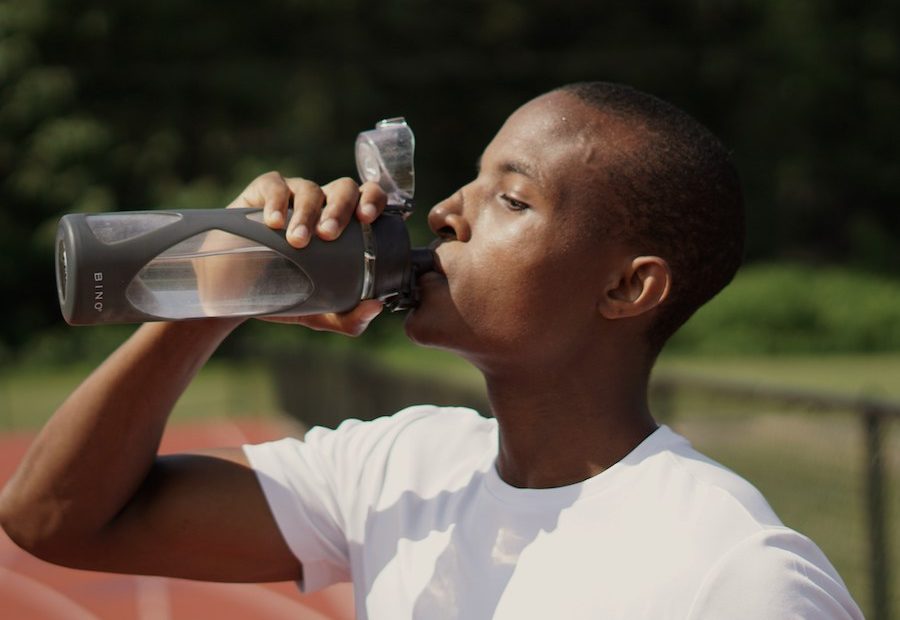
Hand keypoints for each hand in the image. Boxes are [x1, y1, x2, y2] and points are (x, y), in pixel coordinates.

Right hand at [224, 171, 387, 334]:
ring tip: (297, 240)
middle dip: (340, 209)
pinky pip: (275, 186)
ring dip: (307, 214)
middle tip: (328, 235)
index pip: (369, 198)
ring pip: (310, 190)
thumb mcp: (320, 312)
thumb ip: (349, 318)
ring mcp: (294, 195)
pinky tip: (274, 222)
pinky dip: (277, 202)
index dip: (374, 199)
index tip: (367, 218)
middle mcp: (324, 204)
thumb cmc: (287, 294)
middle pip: (344, 188)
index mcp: (346, 224)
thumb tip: (375, 307)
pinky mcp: (263, 192)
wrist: (238, 292)